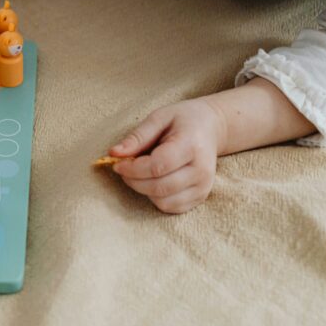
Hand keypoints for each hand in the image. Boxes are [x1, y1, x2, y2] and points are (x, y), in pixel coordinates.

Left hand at [108, 98, 224, 213]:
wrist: (212, 128)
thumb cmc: (183, 120)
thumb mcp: (159, 118)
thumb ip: (137, 137)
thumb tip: (114, 153)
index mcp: (191, 146)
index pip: (158, 166)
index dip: (132, 168)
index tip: (117, 164)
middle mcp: (201, 170)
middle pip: (159, 187)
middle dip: (134, 181)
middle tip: (123, 169)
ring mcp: (203, 187)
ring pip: (163, 201)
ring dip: (143, 190)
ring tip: (139, 173)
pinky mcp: (201, 197)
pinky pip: (171, 208)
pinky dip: (155, 198)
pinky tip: (152, 181)